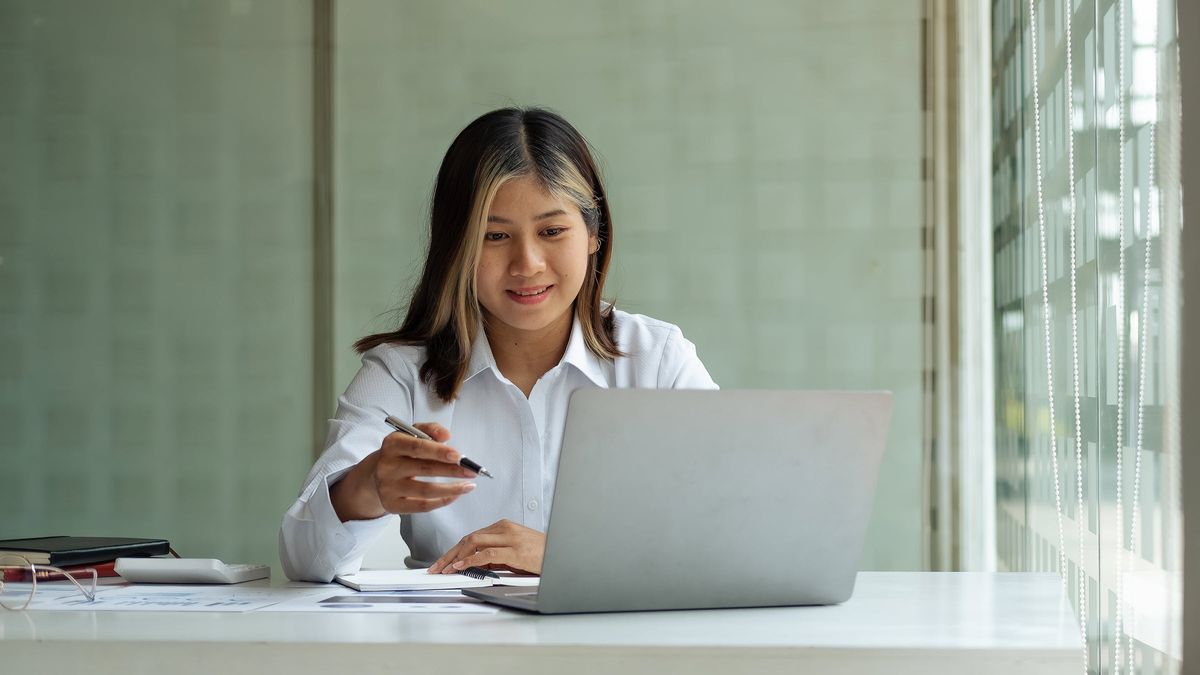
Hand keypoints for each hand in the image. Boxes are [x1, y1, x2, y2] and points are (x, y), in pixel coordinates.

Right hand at [330, 422, 476, 520]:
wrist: (377, 473)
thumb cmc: (402, 451)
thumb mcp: (412, 434)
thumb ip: (430, 430)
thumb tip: (446, 436)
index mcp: (392, 444)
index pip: (417, 447)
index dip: (439, 452)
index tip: (458, 456)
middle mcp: (387, 466)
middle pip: (424, 469)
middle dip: (452, 470)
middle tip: (471, 471)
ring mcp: (388, 487)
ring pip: (425, 490)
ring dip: (451, 489)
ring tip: (469, 485)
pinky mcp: (392, 505)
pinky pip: (421, 506)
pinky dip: (441, 501)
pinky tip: (455, 495)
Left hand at [428, 520, 545, 574]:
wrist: (561, 554)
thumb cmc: (540, 554)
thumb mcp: (513, 552)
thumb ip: (494, 554)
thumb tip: (473, 563)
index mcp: (503, 526)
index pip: (472, 536)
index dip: (454, 550)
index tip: (442, 562)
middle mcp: (504, 528)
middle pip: (468, 538)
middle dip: (449, 554)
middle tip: (437, 567)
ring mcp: (509, 538)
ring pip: (473, 543)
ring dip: (455, 557)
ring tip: (445, 569)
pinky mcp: (514, 550)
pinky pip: (487, 554)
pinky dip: (471, 560)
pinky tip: (461, 566)